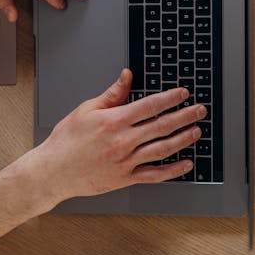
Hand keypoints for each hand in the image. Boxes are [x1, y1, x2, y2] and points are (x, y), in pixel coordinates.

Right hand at [29, 68, 204, 209]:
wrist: (54, 171)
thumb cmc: (67, 140)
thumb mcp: (87, 110)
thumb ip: (112, 94)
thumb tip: (127, 76)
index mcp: (114, 121)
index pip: (150, 106)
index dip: (170, 98)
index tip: (183, 93)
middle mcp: (123, 141)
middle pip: (162, 126)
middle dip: (184, 116)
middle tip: (199, 110)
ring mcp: (126, 161)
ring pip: (163, 149)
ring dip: (183, 139)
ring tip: (196, 131)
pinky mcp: (125, 178)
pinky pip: (155, 174)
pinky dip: (173, 170)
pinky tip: (186, 163)